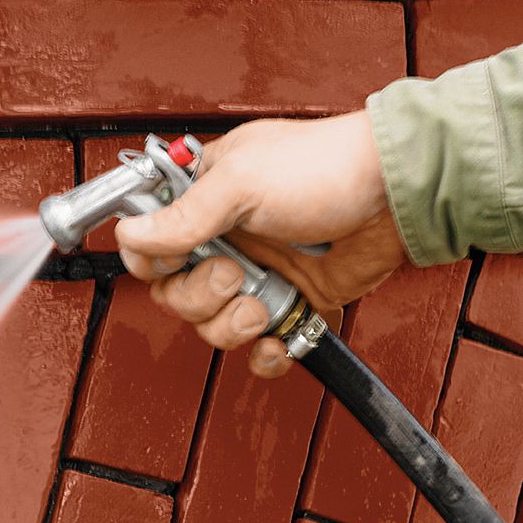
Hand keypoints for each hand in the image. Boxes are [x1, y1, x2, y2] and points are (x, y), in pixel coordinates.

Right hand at [114, 111, 405, 377]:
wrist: (393, 197)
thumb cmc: (325, 168)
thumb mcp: (242, 182)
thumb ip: (182, 216)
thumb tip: (129, 234)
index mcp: (203, 204)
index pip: (148, 247)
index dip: (151, 263)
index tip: (171, 263)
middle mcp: (224, 243)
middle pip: (175, 296)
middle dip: (201, 297)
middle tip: (234, 274)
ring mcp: (256, 277)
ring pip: (213, 327)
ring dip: (234, 325)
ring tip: (265, 301)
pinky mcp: (289, 305)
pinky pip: (259, 348)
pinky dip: (267, 354)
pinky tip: (278, 337)